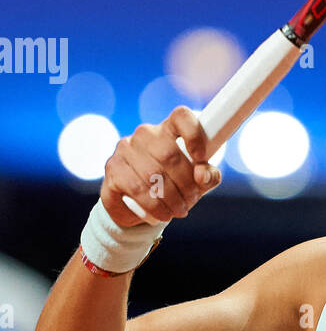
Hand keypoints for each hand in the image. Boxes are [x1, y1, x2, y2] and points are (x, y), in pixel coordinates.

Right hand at [100, 105, 220, 226]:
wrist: (136, 207)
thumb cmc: (172, 186)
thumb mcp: (197, 182)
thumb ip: (208, 176)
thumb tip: (202, 175)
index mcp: (168, 129)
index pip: (181, 116)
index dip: (194, 134)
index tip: (202, 157)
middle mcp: (145, 134)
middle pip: (170, 154)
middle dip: (186, 183)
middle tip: (192, 199)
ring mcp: (125, 148)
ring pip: (153, 174)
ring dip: (171, 198)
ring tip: (180, 210)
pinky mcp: (113, 168)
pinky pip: (137, 188)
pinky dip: (154, 206)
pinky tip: (163, 214)